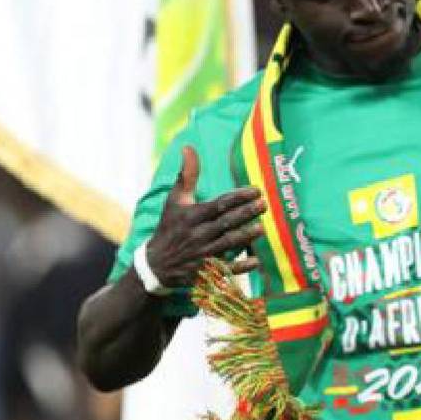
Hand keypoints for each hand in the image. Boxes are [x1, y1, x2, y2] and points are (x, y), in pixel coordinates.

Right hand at [145, 146, 265, 287]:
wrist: (156, 264)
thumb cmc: (170, 227)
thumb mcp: (175, 201)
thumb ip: (187, 175)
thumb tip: (188, 147)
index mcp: (192, 216)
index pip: (218, 204)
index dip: (238, 197)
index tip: (256, 190)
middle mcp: (198, 234)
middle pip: (226, 222)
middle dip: (246, 213)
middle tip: (264, 204)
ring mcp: (202, 254)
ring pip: (227, 244)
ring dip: (246, 236)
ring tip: (262, 228)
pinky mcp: (206, 271)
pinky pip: (226, 269)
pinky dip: (241, 266)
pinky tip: (256, 260)